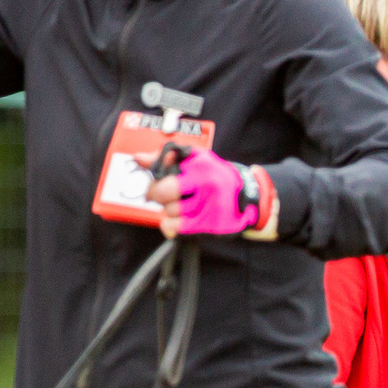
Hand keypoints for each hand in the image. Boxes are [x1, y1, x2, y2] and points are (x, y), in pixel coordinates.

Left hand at [147, 146, 276, 237]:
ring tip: (183, 205)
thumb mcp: (195, 159)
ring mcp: (211, 209)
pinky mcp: (212, 227)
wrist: (249, 196)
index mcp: (202, 168)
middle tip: (166, 195)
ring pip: (169, 213)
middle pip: (162, 196)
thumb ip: (166, 157)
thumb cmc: (216, 175)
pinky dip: (172, 226)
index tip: (159, 182)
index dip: (155, 182)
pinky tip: (180, 221)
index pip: (163, 179)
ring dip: (171, 211)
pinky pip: (176, 230)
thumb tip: (139, 159)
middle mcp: (208, 188)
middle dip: (159, 196)